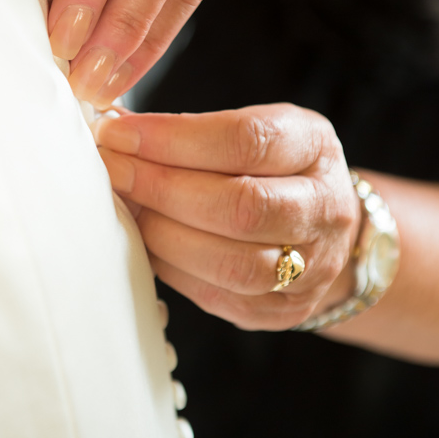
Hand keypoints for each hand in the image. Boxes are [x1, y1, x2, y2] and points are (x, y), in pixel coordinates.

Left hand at [95, 105, 361, 328]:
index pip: (246, 141)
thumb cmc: (276, 166)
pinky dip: (171, 266)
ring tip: (125, 206)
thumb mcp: (255, 127)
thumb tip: (115, 127)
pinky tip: (144, 241)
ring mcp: (310, 268)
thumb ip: (195, 129)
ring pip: (231, 263)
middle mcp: (324, 210)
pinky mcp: (281, 310)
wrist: (326, 228)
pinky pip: (216, 296)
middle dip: (162, 187)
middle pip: (241, 207)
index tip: (119, 131)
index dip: (174, 138)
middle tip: (112, 169)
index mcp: (315, 148)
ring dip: (163, 232)